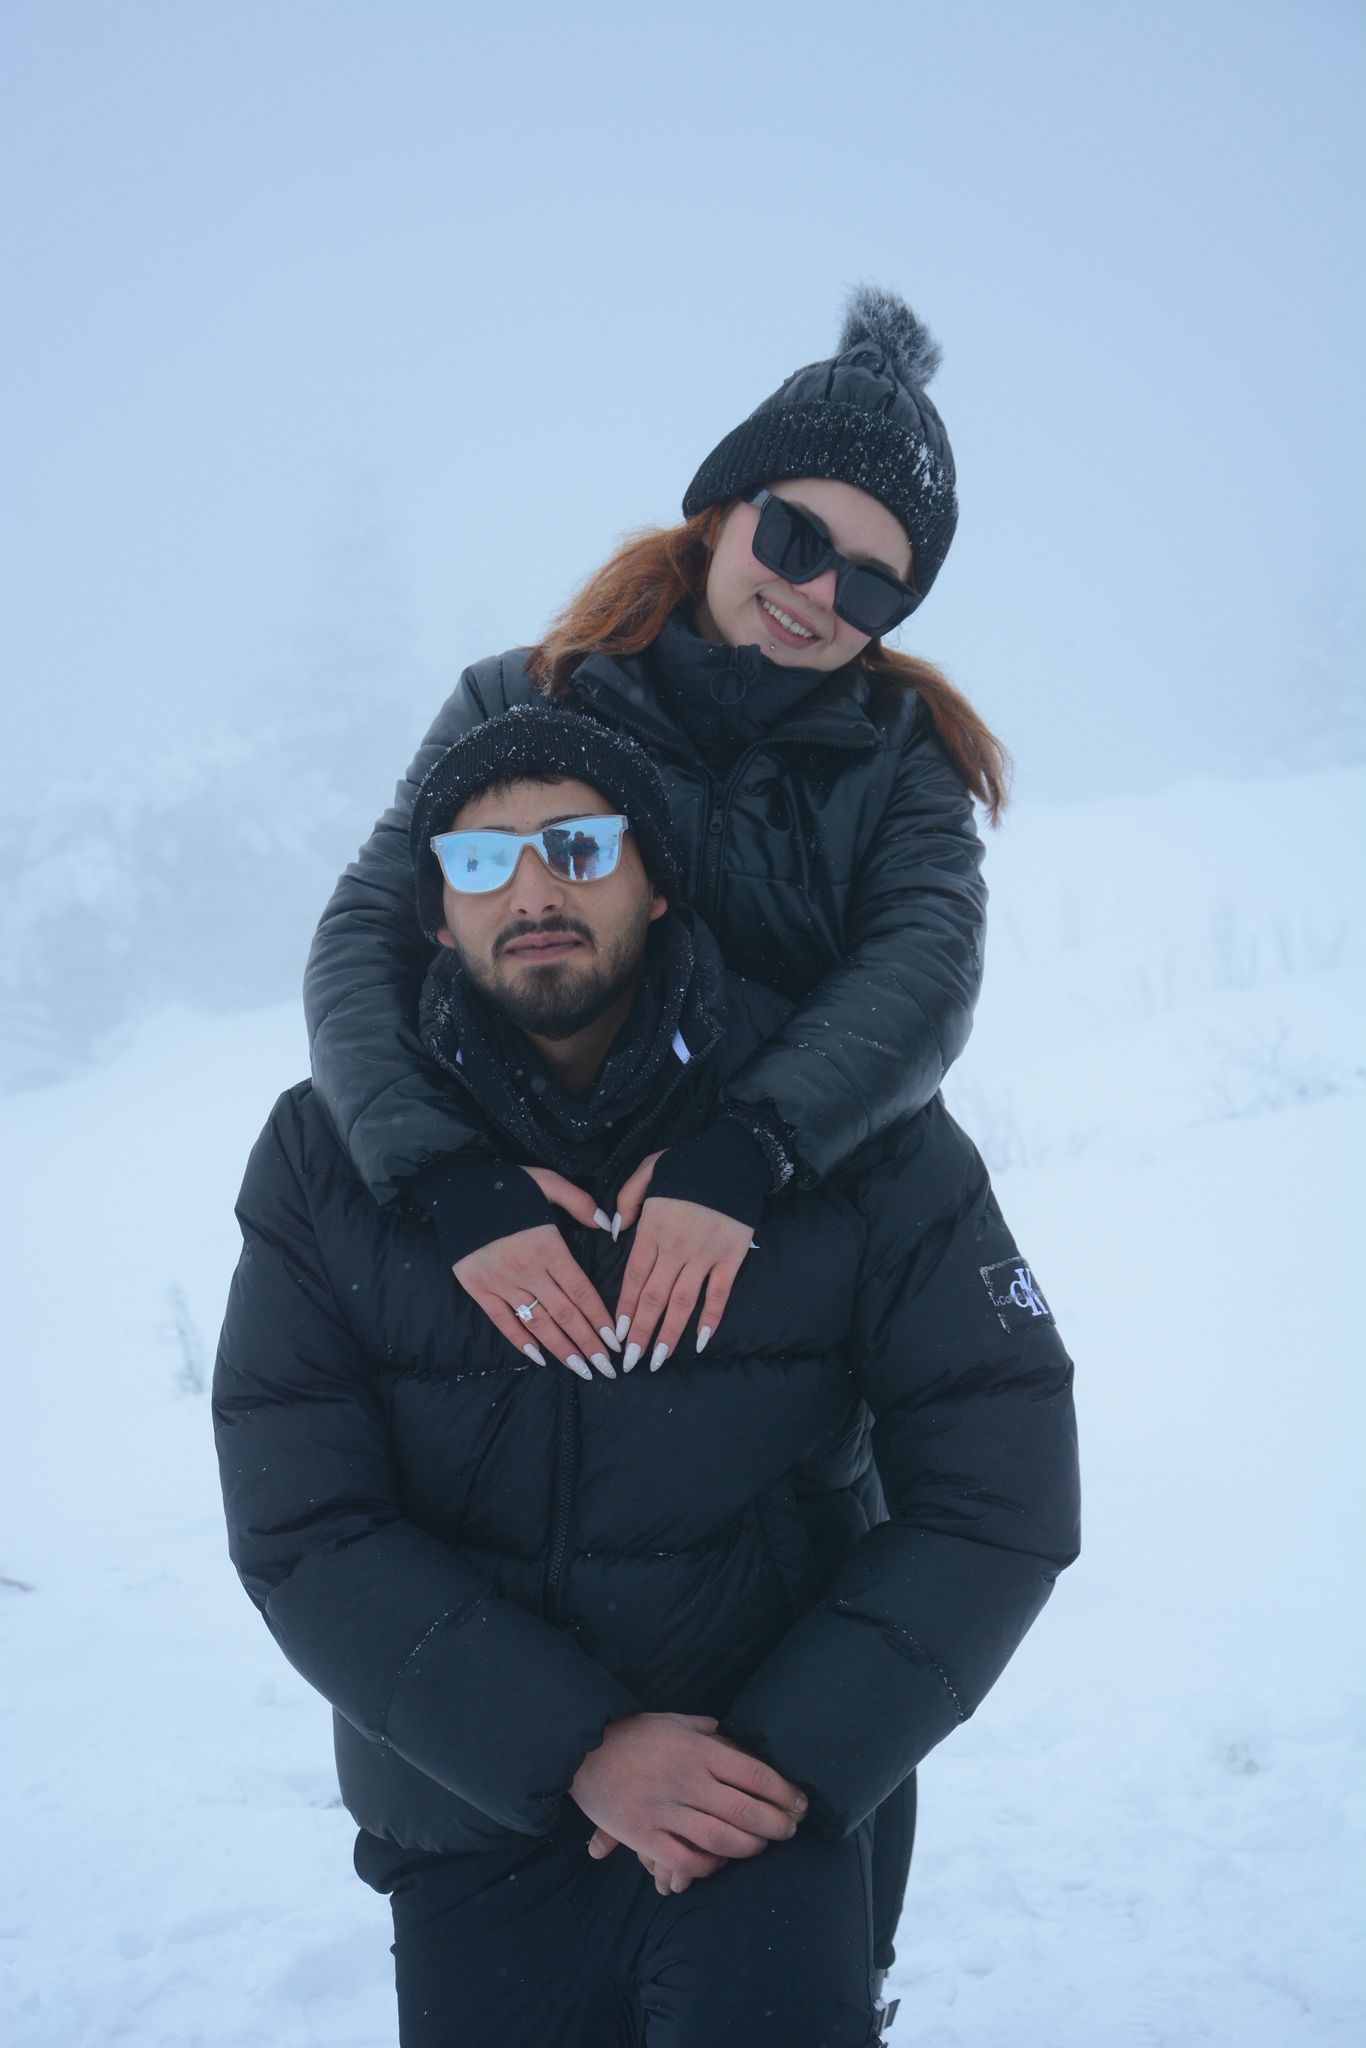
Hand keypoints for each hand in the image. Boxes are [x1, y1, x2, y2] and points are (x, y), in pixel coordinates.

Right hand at [453, 1168, 620, 1379]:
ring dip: (561, 1349)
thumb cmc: (507, 1185)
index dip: (599, 1318)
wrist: (457, 1191)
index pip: (580, 1291)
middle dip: (588, 1343)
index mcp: (548, 1248)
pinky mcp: (479, 1289)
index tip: (615, 1340)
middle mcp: (528, 1271)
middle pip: (564, 1313)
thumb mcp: (548, 1182)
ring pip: (538, 1323)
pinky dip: (520, 1340)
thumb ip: (579, 1203)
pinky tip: (538, 1357)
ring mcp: (502, 1283)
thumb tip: (605, 1223)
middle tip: (607, 1367)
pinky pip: (503, 1321)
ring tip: (581, 1369)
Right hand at [570, 1712, 806, 1889]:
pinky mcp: (644, 1835)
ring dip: (749, 1847)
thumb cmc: (630, 1733)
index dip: (785, 1792)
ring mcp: (665, 1810)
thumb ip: (705, 1729)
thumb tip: (732, 1737)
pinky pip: (686, 1859)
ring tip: (760, 1846)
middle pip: (745, 1810)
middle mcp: (687, 1780)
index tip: (800, 1803)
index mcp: (698, 1749)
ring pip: (721, 1838)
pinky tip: (718, 1862)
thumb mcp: (672, 1720)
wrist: (580, 1750)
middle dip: (777, 1824)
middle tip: (790, 1830)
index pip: (755, 1774)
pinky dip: (708, 1866)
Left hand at [613, 1154, 753, 1371]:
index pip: (633, 1277)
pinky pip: (718, 1294)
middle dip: (639, 1333)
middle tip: (629, 1362)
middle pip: (653, 1297)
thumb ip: (626, 1200)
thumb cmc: (687, 1163)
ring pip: (682, 1302)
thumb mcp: (647, 1171)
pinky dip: (710, 1319)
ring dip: (668, 1334)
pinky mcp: (731, 1258)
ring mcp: (705, 1255)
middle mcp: (676, 1248)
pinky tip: (699, 1342)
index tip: (615, 1334)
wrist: (733, 1155)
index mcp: (653, 1229)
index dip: (623, 1308)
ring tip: (657, 1360)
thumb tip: (614, 1231)